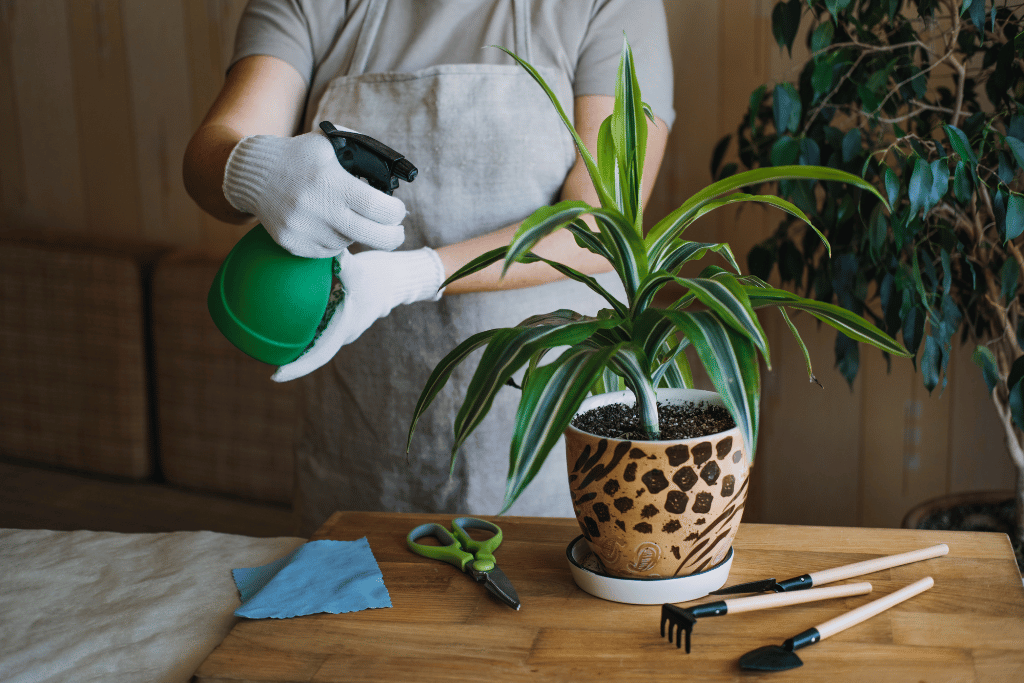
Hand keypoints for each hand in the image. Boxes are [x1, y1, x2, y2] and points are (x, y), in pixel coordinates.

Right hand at [222, 131, 406, 257]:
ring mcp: (303, 229)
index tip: (398, 210)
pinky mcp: (292, 244)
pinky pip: (328, 251)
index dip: (396, 213)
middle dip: (392, 237)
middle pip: (372, 236)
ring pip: (348, 243)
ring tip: (346, 216)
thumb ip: (363, 153)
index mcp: (330, 181)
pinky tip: (328, 224)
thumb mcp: (331, 143)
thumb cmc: (301, 156)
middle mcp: (317, 208)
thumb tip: (394, 174)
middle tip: (397, 233)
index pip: (378, 208)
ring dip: (356, 233)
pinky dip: (335, 240)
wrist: (255, 174)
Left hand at [271, 247, 445, 381]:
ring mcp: (338, 327)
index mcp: (344, 329)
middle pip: (312, 352)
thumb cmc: (379, 277)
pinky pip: (315, 326)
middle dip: (290, 360)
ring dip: (293, 344)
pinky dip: (299, 325)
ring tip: (264, 340)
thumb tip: (327, 251)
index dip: (297, 368)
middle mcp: (340, 332)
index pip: (318, 355)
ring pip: (313, 340)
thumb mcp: (361, 270)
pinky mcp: (337, 317)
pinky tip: (281, 313)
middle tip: (262, 358)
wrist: (395, 280)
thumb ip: (344, 264)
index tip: (275, 375)